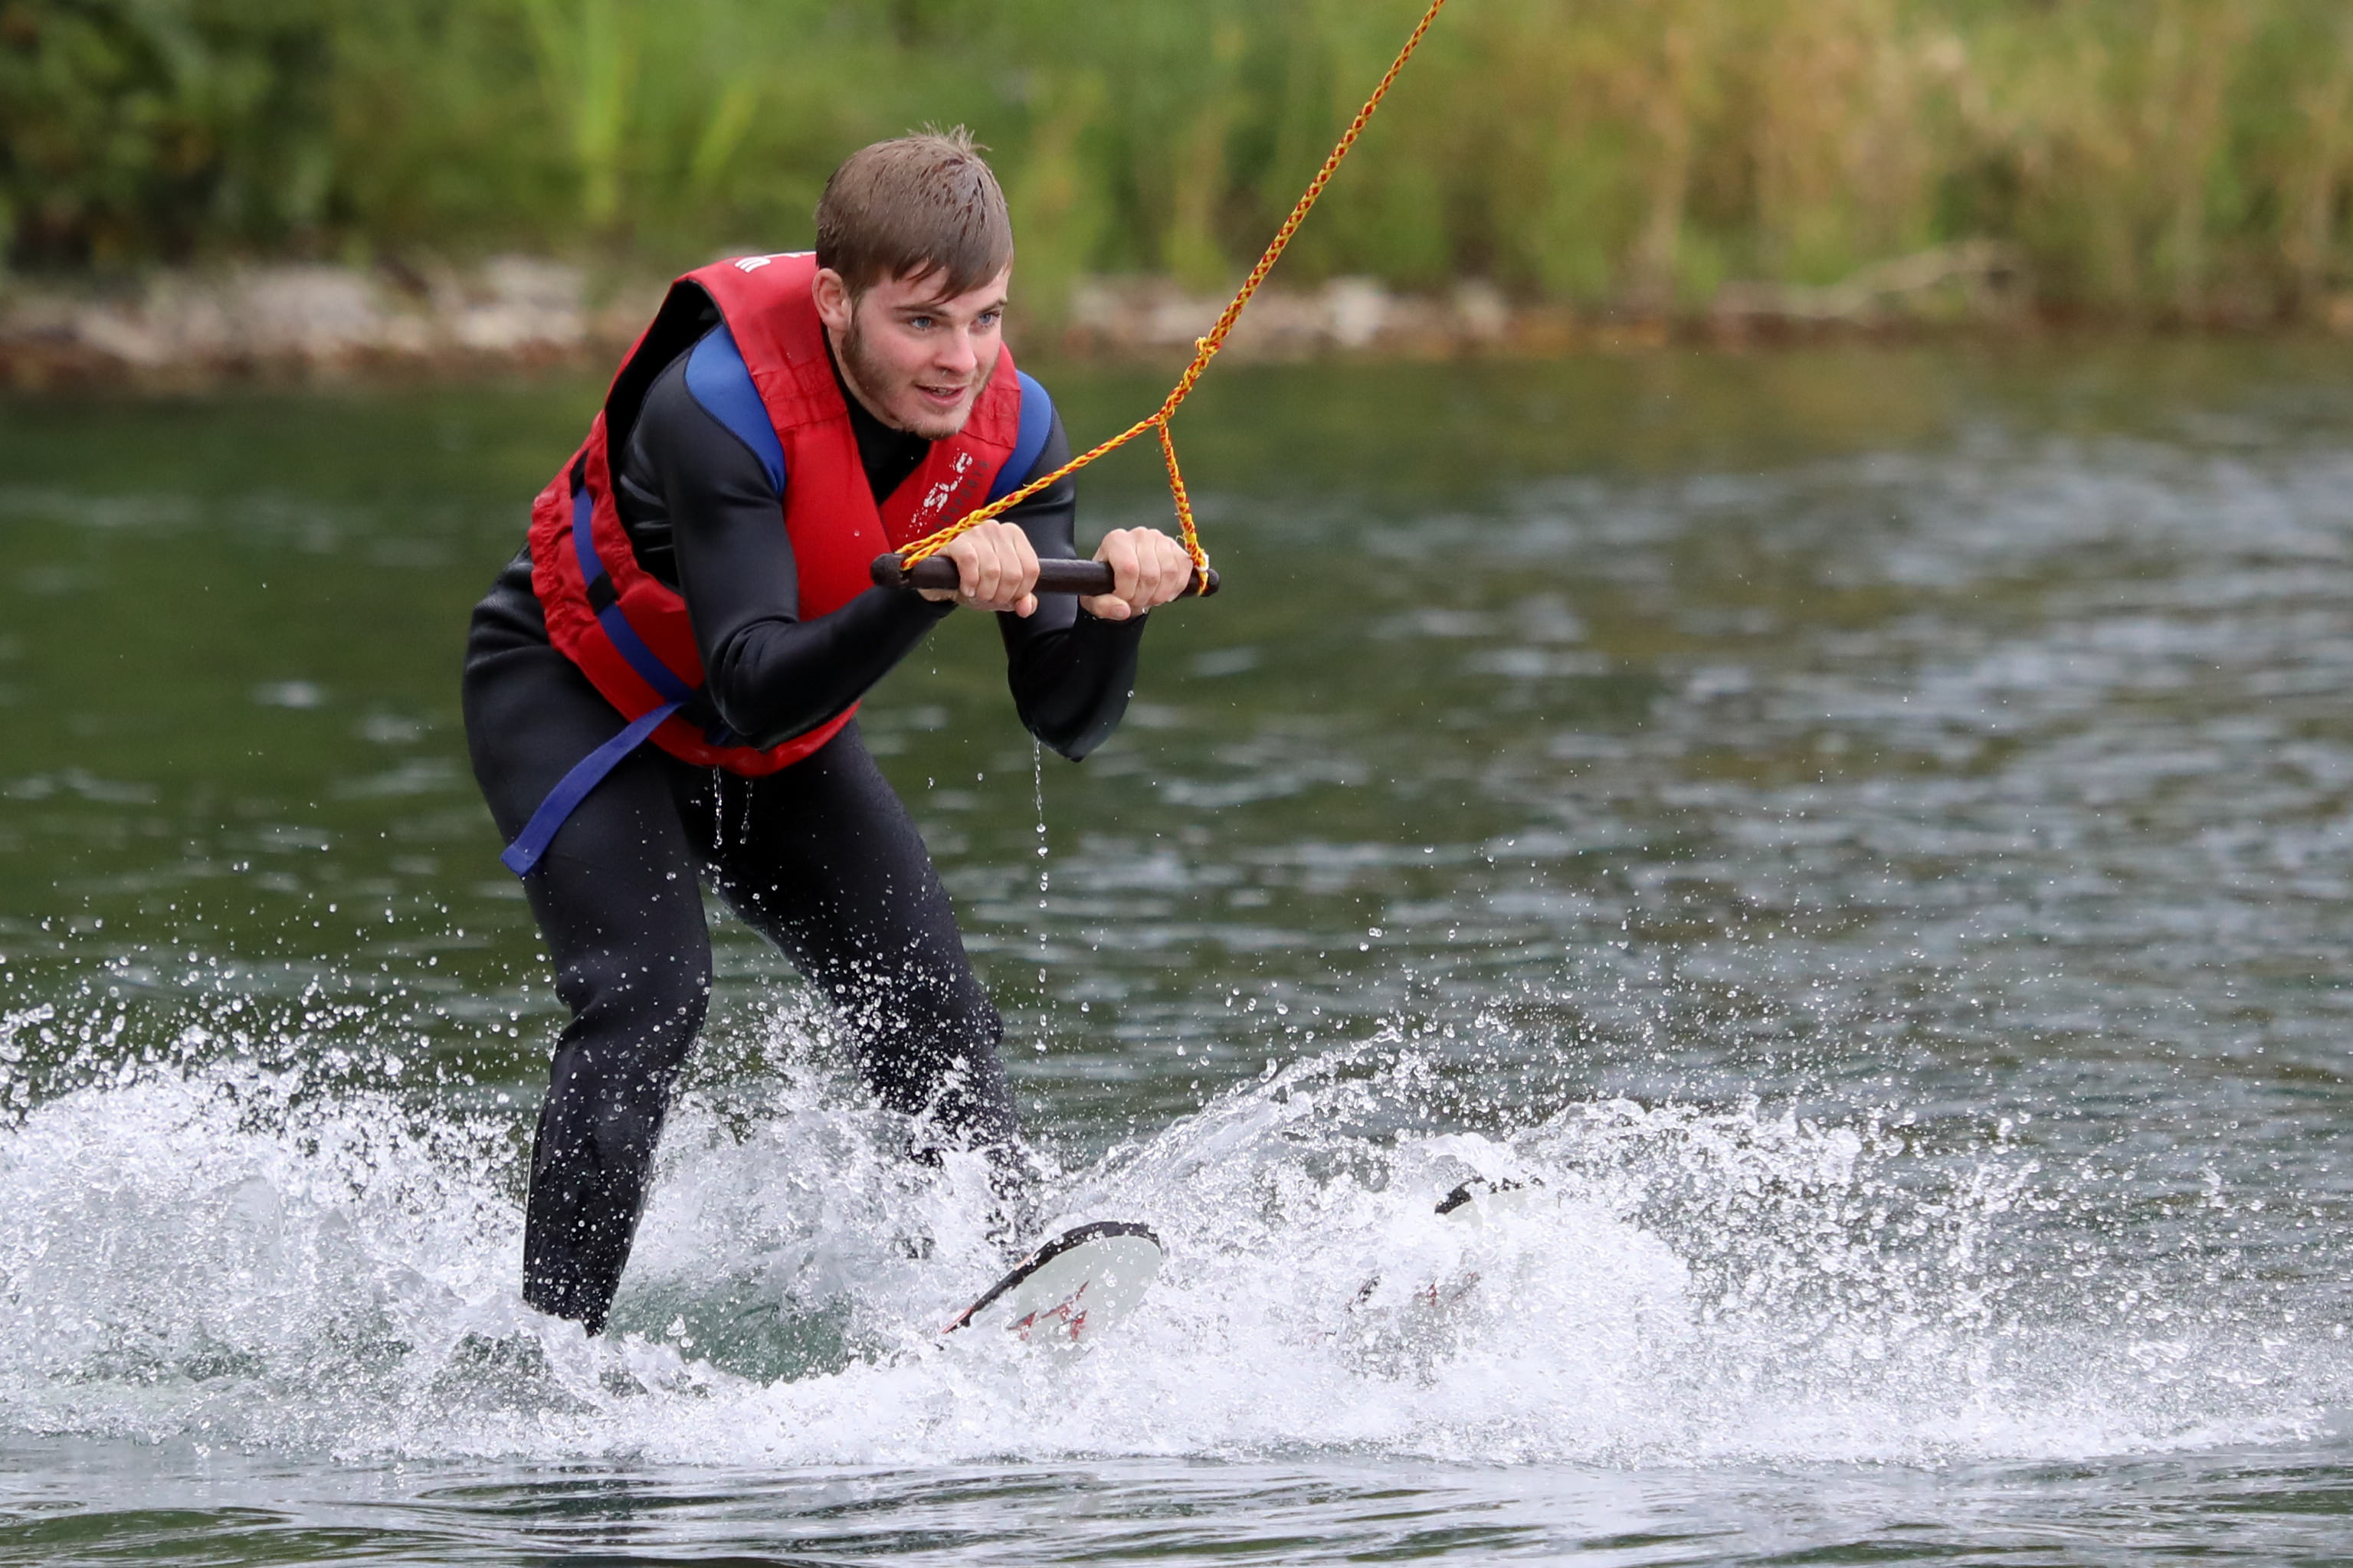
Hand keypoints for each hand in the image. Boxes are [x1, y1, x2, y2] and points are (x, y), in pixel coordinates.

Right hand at [918, 519, 1039, 616]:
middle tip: (988, 598)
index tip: (1007, 598)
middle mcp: (996, 529)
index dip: (1021, 591)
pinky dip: (970, 582)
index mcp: (1013, 536)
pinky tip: (966, 588)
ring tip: (976, 594)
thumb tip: (1026, 608)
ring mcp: (975, 532)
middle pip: (1013, 573)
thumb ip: (1020, 599)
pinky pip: (970, 562)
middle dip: (1001, 595)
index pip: (1031, 568)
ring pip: (993, 570)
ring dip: (984, 592)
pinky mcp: (955, 540)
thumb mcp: (1001, 591)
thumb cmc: (974, 580)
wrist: (939, 578)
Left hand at [1081, 527, 1196, 621]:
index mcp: (1116, 541)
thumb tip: (1123, 610)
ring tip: (1149, 598)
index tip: (1122, 600)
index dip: (1127, 592)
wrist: (1124, 578)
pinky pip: (1184, 569)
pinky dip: (1176, 587)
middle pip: (1150, 574)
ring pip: (1169, 572)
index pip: (1128, 569)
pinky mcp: (1176, 547)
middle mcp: (1139, 535)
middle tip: (1136, 602)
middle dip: (1144, 597)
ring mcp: (1160, 539)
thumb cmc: (1108, 586)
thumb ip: (1103, 606)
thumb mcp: (1096, 600)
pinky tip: (1164, 592)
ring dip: (1161, 594)